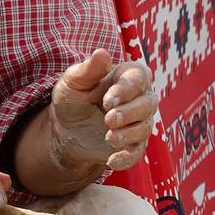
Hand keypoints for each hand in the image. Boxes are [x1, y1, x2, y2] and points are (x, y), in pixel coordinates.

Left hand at [49, 50, 156, 171]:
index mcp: (127, 76)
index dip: (126, 89)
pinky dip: (127, 158)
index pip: (139, 78)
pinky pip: (138, 153)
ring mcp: (139, 122)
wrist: (66, 129)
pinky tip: (112, 160)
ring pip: (145, 128)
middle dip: (129, 113)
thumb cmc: (73, 98)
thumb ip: (88, 69)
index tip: (107, 100)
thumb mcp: (74, 82)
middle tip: (109, 119)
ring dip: (128, 134)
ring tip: (108, 137)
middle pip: (148, 104)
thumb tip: (101, 53)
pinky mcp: (133, 144)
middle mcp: (139, 98)